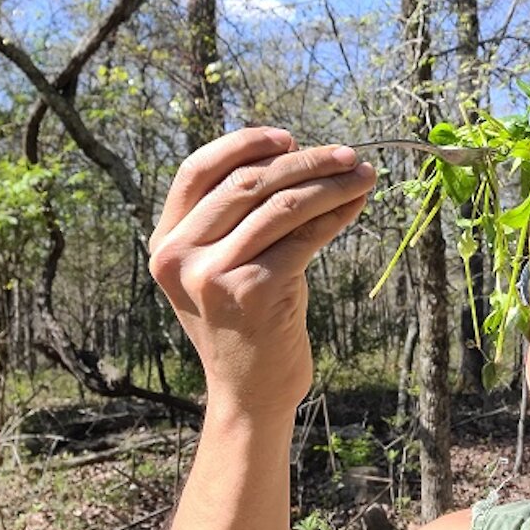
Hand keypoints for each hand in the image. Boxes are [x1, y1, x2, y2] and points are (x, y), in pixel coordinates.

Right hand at [148, 127, 375, 416]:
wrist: (249, 392)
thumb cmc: (245, 322)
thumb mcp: (220, 267)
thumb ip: (235, 218)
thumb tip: (294, 155)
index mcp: (166, 243)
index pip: (197, 170)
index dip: (243, 144)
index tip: (288, 137)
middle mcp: (181, 257)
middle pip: (248, 182)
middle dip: (305, 161)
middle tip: (348, 154)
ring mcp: (214, 275)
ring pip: (281, 206)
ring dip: (330, 184)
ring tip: (363, 175)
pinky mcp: (254, 291)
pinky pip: (304, 237)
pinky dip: (336, 215)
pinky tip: (357, 205)